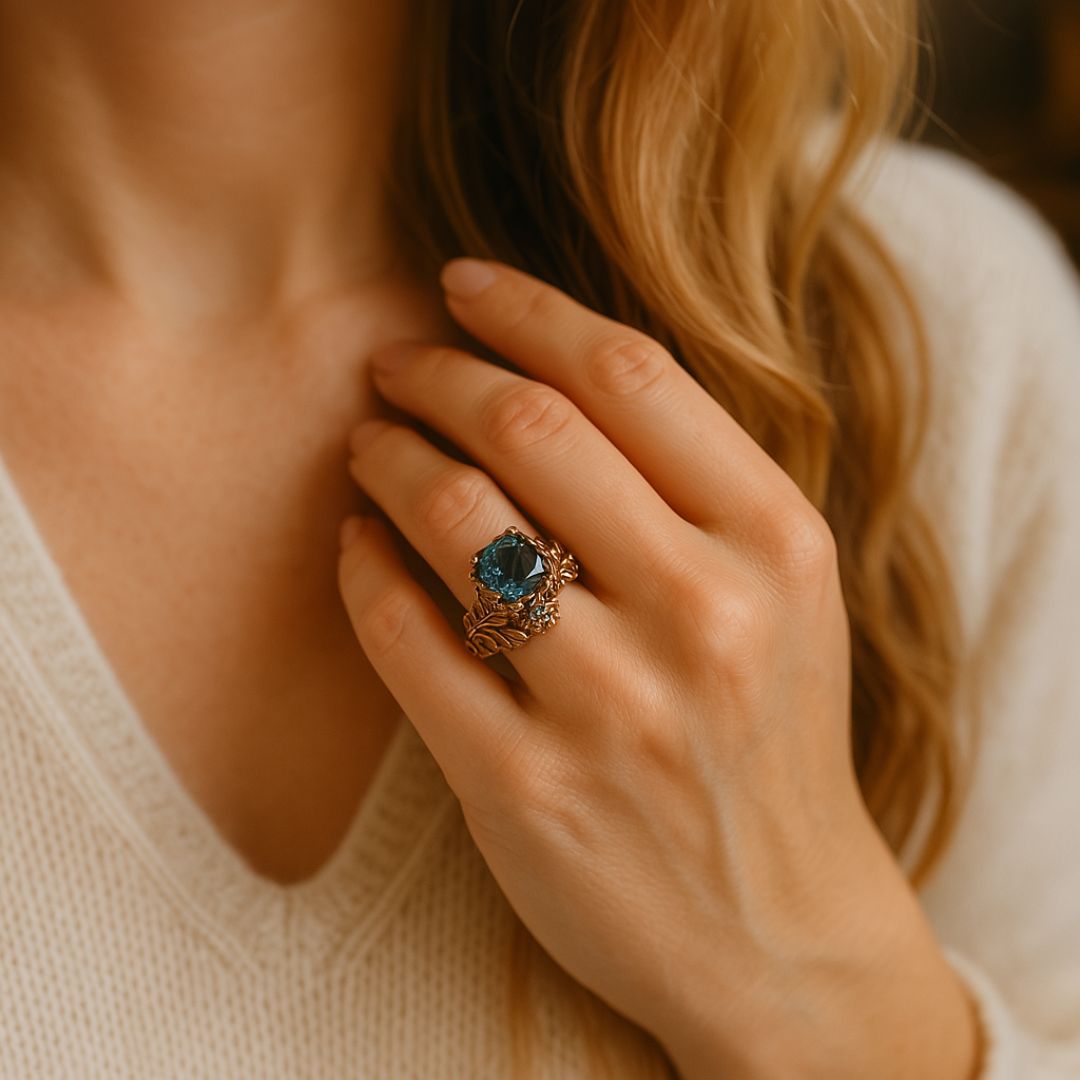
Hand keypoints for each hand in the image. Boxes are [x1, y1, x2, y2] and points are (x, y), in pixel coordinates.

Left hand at [337, 258, 978, 1078]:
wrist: (779, 931)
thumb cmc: (774, 739)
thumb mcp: (782, 596)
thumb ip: (693, 482)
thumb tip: (547, 370)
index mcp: (775, 545)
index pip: (628, 374)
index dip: (528, 309)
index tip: (460, 283)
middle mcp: (702, 615)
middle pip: (530, 429)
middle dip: (439, 373)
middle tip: (394, 362)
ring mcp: (611, 708)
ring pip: (456, 521)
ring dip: (388, 458)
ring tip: (369, 442)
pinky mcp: (524, 789)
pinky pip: (407, 639)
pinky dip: (362, 571)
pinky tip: (355, 545)